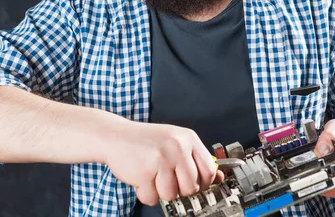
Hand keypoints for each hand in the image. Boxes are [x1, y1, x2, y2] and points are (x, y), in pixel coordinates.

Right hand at [105, 121, 223, 205]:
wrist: (114, 136)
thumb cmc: (146, 141)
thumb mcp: (174, 142)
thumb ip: (195, 159)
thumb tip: (219, 177)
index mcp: (188, 138)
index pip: (209, 170)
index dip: (202, 183)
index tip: (192, 183)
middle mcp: (177, 147)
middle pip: (191, 187)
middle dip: (179, 188)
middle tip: (166, 178)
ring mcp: (161, 159)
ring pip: (171, 195)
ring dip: (160, 191)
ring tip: (152, 176)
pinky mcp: (145, 172)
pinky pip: (152, 198)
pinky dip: (145, 193)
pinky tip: (141, 178)